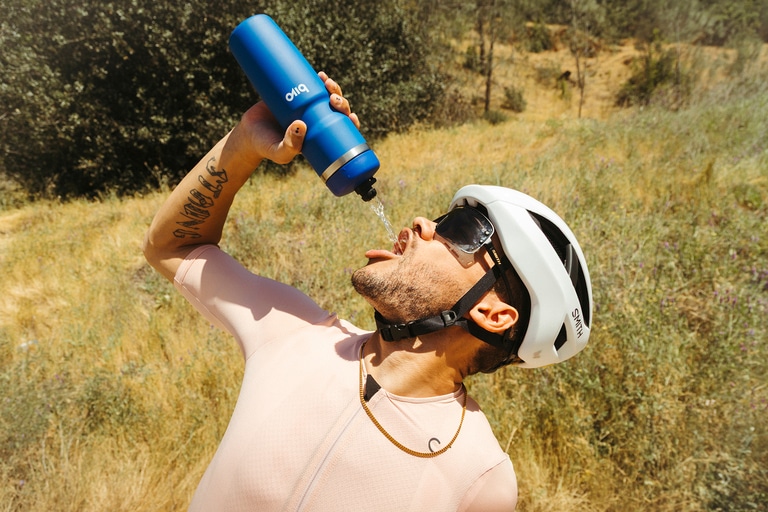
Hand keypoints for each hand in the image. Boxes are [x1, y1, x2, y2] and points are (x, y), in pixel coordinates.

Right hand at [227, 73, 359, 168]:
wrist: (247, 133)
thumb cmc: (265, 146)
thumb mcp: (278, 151)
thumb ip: (289, 145)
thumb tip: (302, 126)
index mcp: (318, 136)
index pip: (341, 129)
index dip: (351, 122)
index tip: (352, 118)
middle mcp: (315, 120)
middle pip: (336, 109)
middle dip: (341, 102)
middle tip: (333, 100)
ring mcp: (305, 106)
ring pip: (326, 95)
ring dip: (333, 88)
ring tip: (327, 82)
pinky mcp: (293, 93)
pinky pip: (310, 85)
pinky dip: (317, 79)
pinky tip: (321, 75)